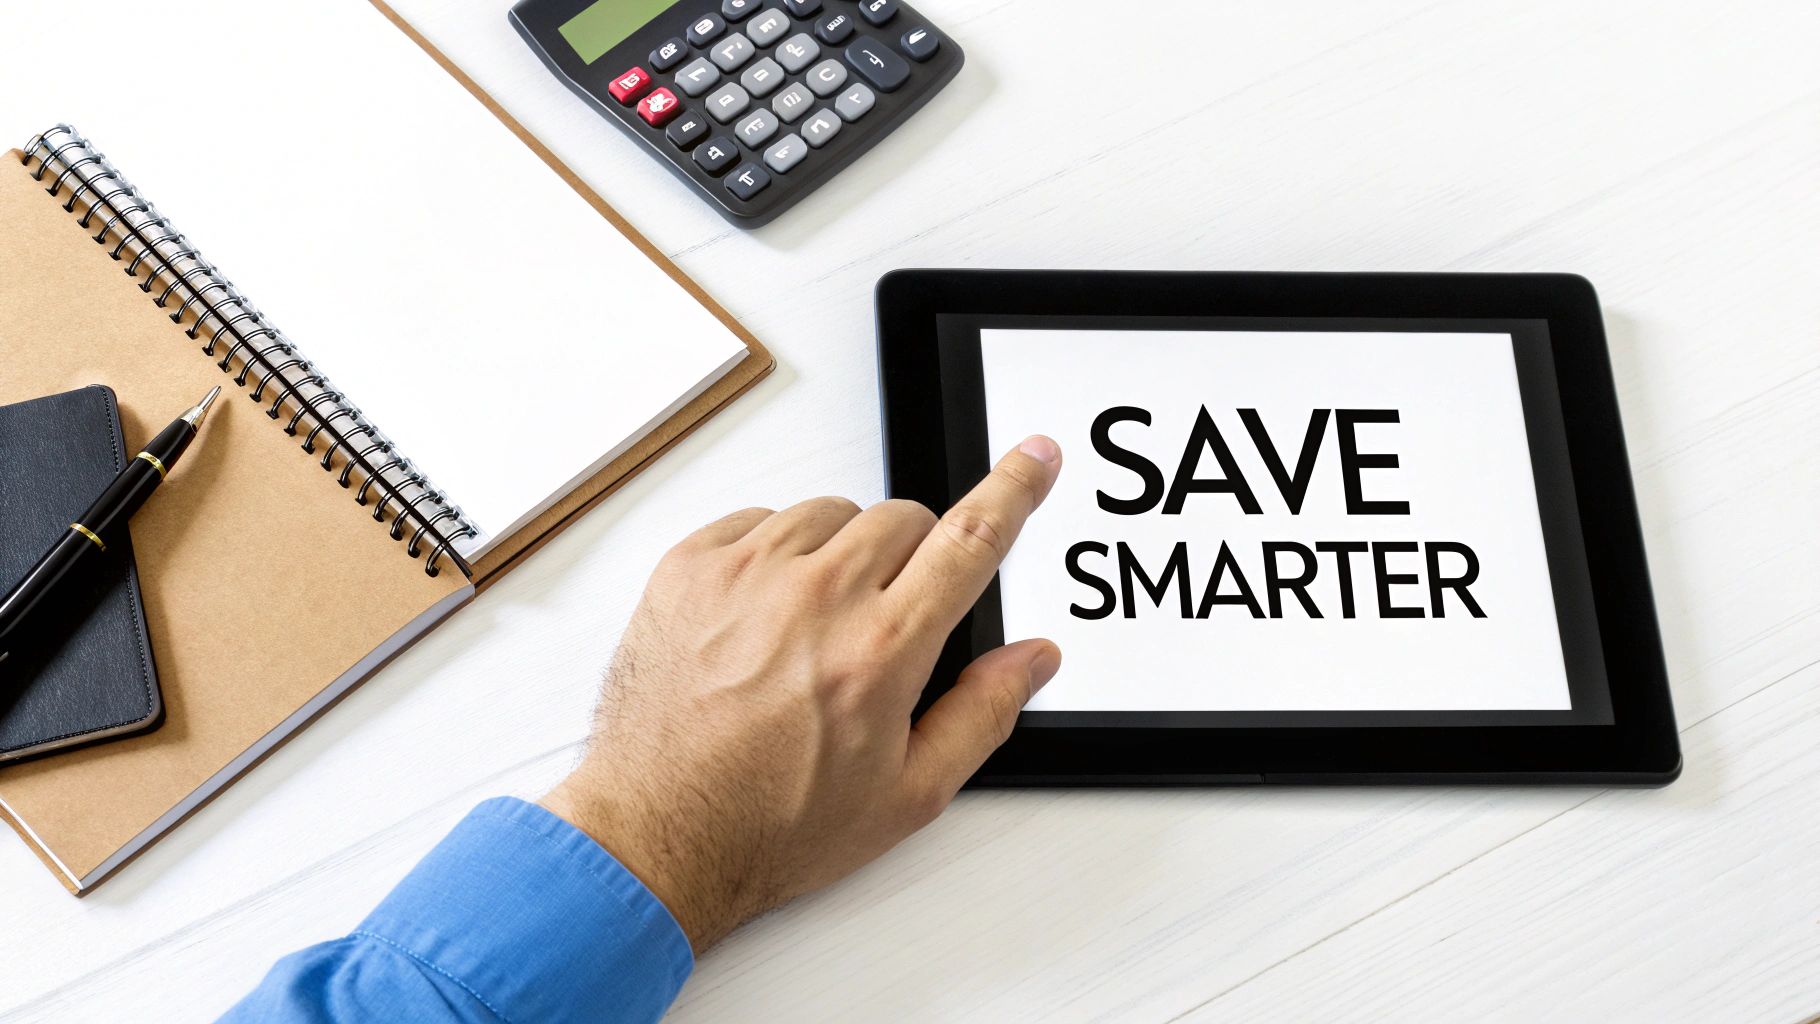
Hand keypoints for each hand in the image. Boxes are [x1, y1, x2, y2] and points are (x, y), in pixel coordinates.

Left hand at [541, 437, 1063, 951]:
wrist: (656, 834)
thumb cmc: (770, 824)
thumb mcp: (907, 794)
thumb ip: (983, 714)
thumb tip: (1031, 659)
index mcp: (880, 650)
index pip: (969, 540)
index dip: (1014, 490)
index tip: (1034, 458)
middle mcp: (815, 597)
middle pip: (903, 519)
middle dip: (914, 561)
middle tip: (886, 625)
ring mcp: (746, 573)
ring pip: (831, 514)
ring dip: (842, 556)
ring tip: (815, 632)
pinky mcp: (691, 566)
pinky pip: (759, 521)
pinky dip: (774, 557)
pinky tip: (764, 620)